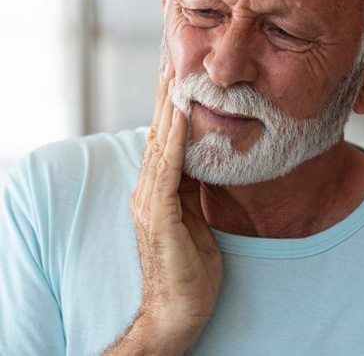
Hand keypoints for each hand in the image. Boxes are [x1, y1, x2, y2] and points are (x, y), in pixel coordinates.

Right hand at [130, 60, 222, 347]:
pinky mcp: (158, 216)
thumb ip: (192, 189)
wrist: (178, 311)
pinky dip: (175, 141)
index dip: (171, 111)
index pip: (165, 142)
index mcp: (159, 191)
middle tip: (172, 65)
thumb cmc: (190, 267)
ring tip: (174, 78)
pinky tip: (181, 116)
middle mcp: (148, 191)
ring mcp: (150, 202)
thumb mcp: (194, 218)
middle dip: (166, 100)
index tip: (178, 81)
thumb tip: (201, 161)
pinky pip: (168, 171)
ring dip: (168, 110)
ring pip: (161, 146)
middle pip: (159, 136)